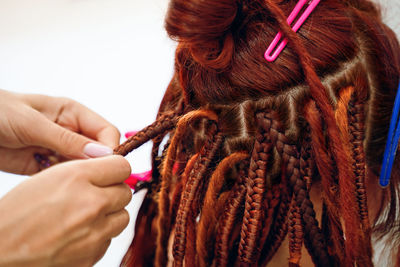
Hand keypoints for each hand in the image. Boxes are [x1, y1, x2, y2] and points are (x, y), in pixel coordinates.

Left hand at [0, 89, 119, 173]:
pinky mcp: (46, 167)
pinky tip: (51, 183)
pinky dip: (62, 183)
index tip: (107, 167)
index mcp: (74, 114)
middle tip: (86, 179)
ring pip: (83, 168)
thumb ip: (68, 139)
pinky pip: (64, 177)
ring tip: (62, 181)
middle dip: (95, 166)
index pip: (106, 132)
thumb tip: (103, 153)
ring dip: (77, 176)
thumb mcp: (34, 123)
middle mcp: (71, 132)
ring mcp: (59, 151)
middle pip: (98, 153)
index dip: (110, 149)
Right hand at [0, 155, 131, 266]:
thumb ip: (83, 172)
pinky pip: (108, 240)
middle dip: (113, 192)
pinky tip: (77, 235)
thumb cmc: (16, 214)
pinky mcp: (91, 256)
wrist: (0, 252)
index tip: (109, 173)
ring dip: (109, 215)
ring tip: (85, 217)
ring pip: (122, 218)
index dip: (115, 169)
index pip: (122, 166)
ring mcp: (94, 233)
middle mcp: (91, 204)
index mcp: (77, 178)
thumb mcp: (48, 178)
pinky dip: (98, 236)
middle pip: (125, 193)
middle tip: (94, 196)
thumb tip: (110, 171)